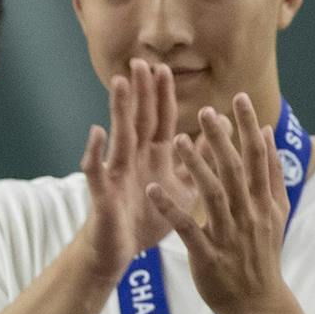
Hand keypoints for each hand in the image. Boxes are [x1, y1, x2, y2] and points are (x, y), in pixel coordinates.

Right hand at [76, 59, 191, 284]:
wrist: (119, 251)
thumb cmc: (147, 218)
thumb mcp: (181, 187)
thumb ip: (197, 160)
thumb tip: (218, 132)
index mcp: (153, 158)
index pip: (159, 121)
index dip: (162, 96)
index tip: (163, 68)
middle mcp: (133, 159)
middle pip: (139, 120)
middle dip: (141, 92)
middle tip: (140, 62)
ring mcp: (116, 173)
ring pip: (119, 136)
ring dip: (119, 110)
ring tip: (120, 83)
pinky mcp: (102, 193)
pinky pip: (96, 170)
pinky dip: (96, 151)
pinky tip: (96, 133)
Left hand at [147, 93, 296, 313]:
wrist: (257, 303)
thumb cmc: (261, 253)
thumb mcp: (275, 214)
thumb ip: (272, 176)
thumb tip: (269, 136)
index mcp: (264, 203)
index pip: (258, 159)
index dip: (249, 128)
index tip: (238, 99)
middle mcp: (249, 215)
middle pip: (235, 171)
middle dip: (221, 140)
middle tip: (204, 111)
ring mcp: (229, 235)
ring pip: (213, 195)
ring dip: (195, 166)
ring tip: (176, 139)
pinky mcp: (207, 254)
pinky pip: (187, 227)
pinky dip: (170, 207)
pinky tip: (152, 189)